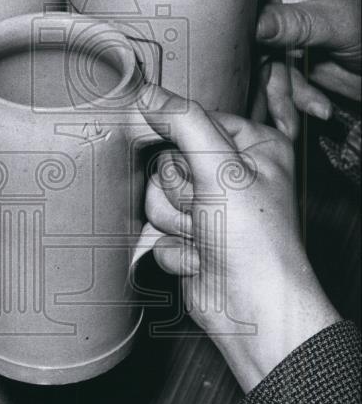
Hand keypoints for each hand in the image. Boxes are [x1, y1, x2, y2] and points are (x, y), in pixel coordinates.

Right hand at [141, 86, 339, 392]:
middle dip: (177, 192)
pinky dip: (175, 249)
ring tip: (204, 236)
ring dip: (174, 222)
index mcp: (252, 146)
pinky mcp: (189, 240)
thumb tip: (148, 92)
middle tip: (205, 209)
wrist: (252, 310)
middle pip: (165, 162)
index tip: (188, 163)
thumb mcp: (220, 168)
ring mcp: (208, 209)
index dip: (181, 145)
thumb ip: (183, 122)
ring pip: (155, 198)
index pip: (191, 121)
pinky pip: (156, 233)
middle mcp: (230, 175)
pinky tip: (201, 259)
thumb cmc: (255, 240)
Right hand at [258, 0, 360, 134]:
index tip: (229, 19)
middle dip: (260, 61)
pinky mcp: (288, 54)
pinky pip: (274, 75)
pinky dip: (292, 99)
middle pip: (250, 16)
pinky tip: (318, 109)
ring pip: (259, 55)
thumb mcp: (340, 22)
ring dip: (279, 93)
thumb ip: (297, 22)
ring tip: (291, 120)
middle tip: (265, 84)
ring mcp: (287, 23)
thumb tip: (253, 23)